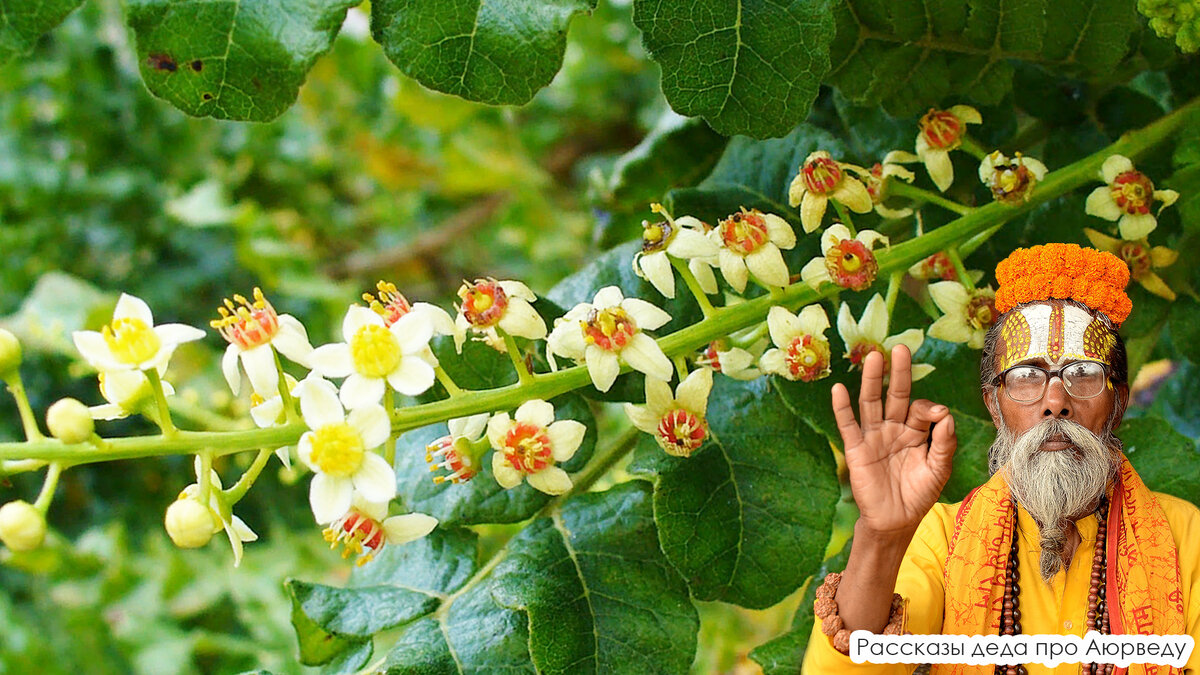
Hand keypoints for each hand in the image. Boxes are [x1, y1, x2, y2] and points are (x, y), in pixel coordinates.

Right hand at [832, 344, 956, 538]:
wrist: (894, 522)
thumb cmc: (918, 494)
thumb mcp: (939, 469)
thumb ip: (944, 442)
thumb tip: (945, 414)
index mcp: (916, 432)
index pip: (921, 409)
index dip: (930, 408)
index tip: (938, 415)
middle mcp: (894, 429)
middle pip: (895, 395)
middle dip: (898, 373)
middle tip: (900, 349)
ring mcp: (873, 437)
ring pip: (871, 403)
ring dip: (871, 381)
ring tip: (873, 358)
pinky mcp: (856, 450)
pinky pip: (848, 426)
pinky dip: (842, 408)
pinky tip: (838, 389)